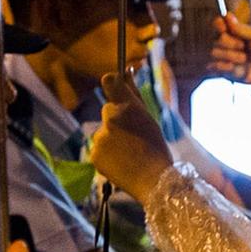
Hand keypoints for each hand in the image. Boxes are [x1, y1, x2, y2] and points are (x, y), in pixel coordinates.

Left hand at [89, 72, 174, 199]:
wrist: (154, 181)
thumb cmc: (156, 148)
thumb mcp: (149, 118)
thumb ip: (134, 94)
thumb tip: (126, 70)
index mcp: (127, 107)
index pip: (110, 81)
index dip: (114, 84)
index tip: (118, 89)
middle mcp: (110, 119)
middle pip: (109, 110)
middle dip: (118, 119)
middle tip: (134, 136)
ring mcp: (100, 137)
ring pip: (104, 130)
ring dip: (113, 137)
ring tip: (130, 152)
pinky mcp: (94, 153)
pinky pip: (99, 147)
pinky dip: (107, 152)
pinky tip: (122, 161)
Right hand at [209, 13, 250, 89]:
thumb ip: (241, 28)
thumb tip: (227, 15)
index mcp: (232, 31)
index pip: (218, 23)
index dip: (219, 24)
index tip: (224, 28)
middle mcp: (225, 43)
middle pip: (217, 38)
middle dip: (230, 43)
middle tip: (243, 46)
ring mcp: (222, 57)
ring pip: (214, 52)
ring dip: (231, 55)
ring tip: (244, 59)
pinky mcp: (221, 70)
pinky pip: (215, 66)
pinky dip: (226, 66)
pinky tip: (235, 68)